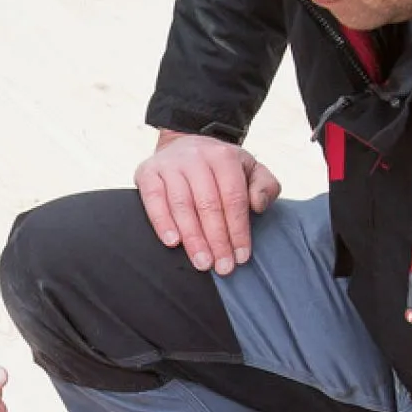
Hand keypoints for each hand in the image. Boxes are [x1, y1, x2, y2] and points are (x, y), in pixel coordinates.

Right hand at [135, 132, 281, 274]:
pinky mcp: (147, 172)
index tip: (241, 257)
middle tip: (222, 267)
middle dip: (217, 240)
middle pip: (208, 204)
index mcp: (223, 156)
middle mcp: (195, 157)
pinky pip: (153, 200)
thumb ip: (265, 185)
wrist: (182, 144)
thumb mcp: (250, 168)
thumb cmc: (219, 168)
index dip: (238, 229)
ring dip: (193, 238)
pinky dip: (162, 222)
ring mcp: (169, 164)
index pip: (233, 197)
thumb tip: (258, 206)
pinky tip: (172, 242)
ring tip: (202, 262)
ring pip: (182, 205)